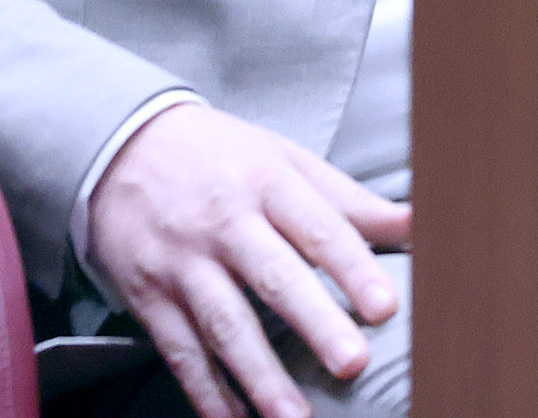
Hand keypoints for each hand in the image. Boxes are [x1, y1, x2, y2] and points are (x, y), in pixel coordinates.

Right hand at [87, 103, 407, 417]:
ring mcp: (183, 262)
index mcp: (266, 182)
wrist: (118, 145)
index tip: (385, 306)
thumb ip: (348, 200)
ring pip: (224, 324)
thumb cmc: (220, 157)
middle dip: (314, 322)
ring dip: (260, 376)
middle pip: (273, 277)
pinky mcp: (150, 296)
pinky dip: (207, 392)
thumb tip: (418, 222)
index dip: (352, 267)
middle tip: (352, 364)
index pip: (316, 226)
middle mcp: (224, 222)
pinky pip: (181, 351)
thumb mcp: (283, 159)